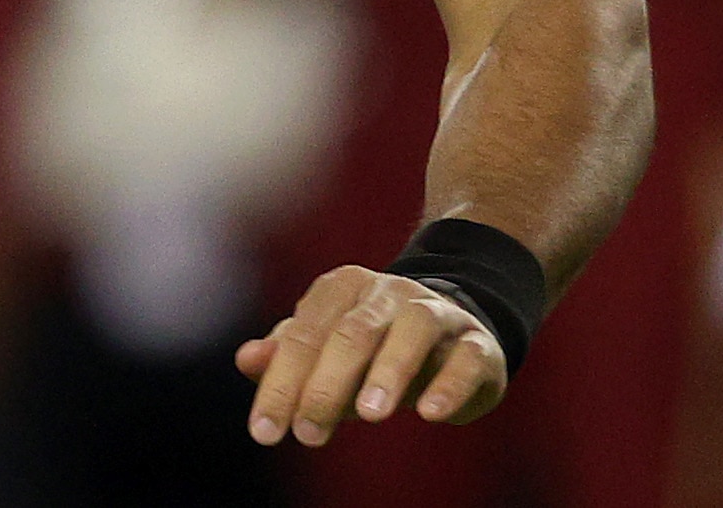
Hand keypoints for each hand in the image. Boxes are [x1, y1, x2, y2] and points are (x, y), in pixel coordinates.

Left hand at [237, 266, 508, 447]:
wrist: (451, 330)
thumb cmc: (373, 346)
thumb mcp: (327, 349)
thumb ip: (287, 356)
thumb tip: (246, 360)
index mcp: (342, 289)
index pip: (304, 335)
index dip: (282, 383)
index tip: (265, 432)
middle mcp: (388, 292)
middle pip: (352, 332)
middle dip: (326, 385)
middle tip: (308, 433)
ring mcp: (436, 312)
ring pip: (412, 332)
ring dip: (388, 372)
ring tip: (369, 415)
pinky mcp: (477, 342)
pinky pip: (466, 357)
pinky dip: (449, 383)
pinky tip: (430, 413)